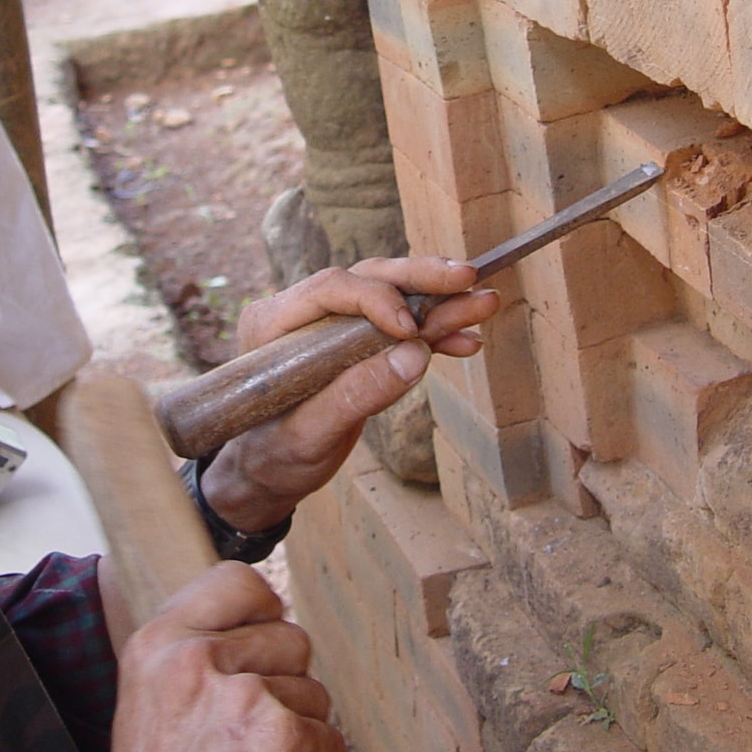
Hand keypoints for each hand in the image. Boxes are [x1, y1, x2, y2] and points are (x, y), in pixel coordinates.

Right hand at [18, 564, 342, 751]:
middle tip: (251, 735)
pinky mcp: (286, 739)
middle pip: (291, 639)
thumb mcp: (149, 696)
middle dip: (286, 686)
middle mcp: (198, 659)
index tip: (265, 640)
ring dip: (301, 734)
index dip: (265, 610)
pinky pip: (331, 742)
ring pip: (314, 693)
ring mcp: (245, 698)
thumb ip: (196, 652)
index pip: (238, 581)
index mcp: (160, 642)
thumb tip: (266, 615)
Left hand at [201, 257, 500, 530]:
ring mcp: (329, 325)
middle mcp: (300, 312)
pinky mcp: (353, 343)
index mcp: (272, 323)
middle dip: (420, 279)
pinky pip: (397, 328)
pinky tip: (467, 342)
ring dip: (438, 302)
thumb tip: (414, 357)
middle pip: (366, 279)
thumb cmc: (273, 457)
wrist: (267, 474)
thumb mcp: (308, 436)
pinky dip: (433, 335)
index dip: (377, 299)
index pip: (331, 288)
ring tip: (484, 303)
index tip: (411, 328)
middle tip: (466, 277)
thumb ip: (355, 396)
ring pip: (390, 297)